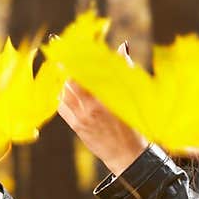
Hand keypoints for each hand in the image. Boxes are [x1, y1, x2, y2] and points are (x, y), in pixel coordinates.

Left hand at [57, 41, 146, 175]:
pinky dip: (62, 94)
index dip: (78, 55)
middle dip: (68, 64)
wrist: (128, 156)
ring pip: (65, 91)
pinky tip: (66, 88)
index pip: (88, 70)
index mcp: (108, 97)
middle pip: (72, 79)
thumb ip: (125, 70)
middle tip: (65, 51)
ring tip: (65, 67)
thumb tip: (122, 47)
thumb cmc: (135, 124)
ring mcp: (82, 117)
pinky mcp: (76, 126)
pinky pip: (62, 106)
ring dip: (64, 78)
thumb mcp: (133, 96)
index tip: (72, 43)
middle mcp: (92, 107)